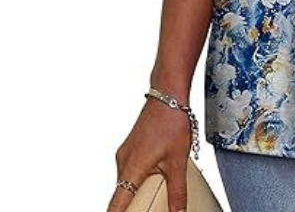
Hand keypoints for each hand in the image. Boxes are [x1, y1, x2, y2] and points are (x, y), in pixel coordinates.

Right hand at [107, 95, 192, 211]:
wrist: (167, 94)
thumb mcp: (178, 160)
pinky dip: (138, 178)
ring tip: (155, 191)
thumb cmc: (171, 122)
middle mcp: (123, 161)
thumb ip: (177, 190)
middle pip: (121, 195)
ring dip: (136, 190)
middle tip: (149, 205)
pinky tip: (156, 175)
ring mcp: (125, 153)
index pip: (116, 205)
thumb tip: (178, 211)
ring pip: (126, 182)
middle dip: (132, 205)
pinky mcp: (130, 147)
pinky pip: (130, 170)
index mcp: (131, 168)